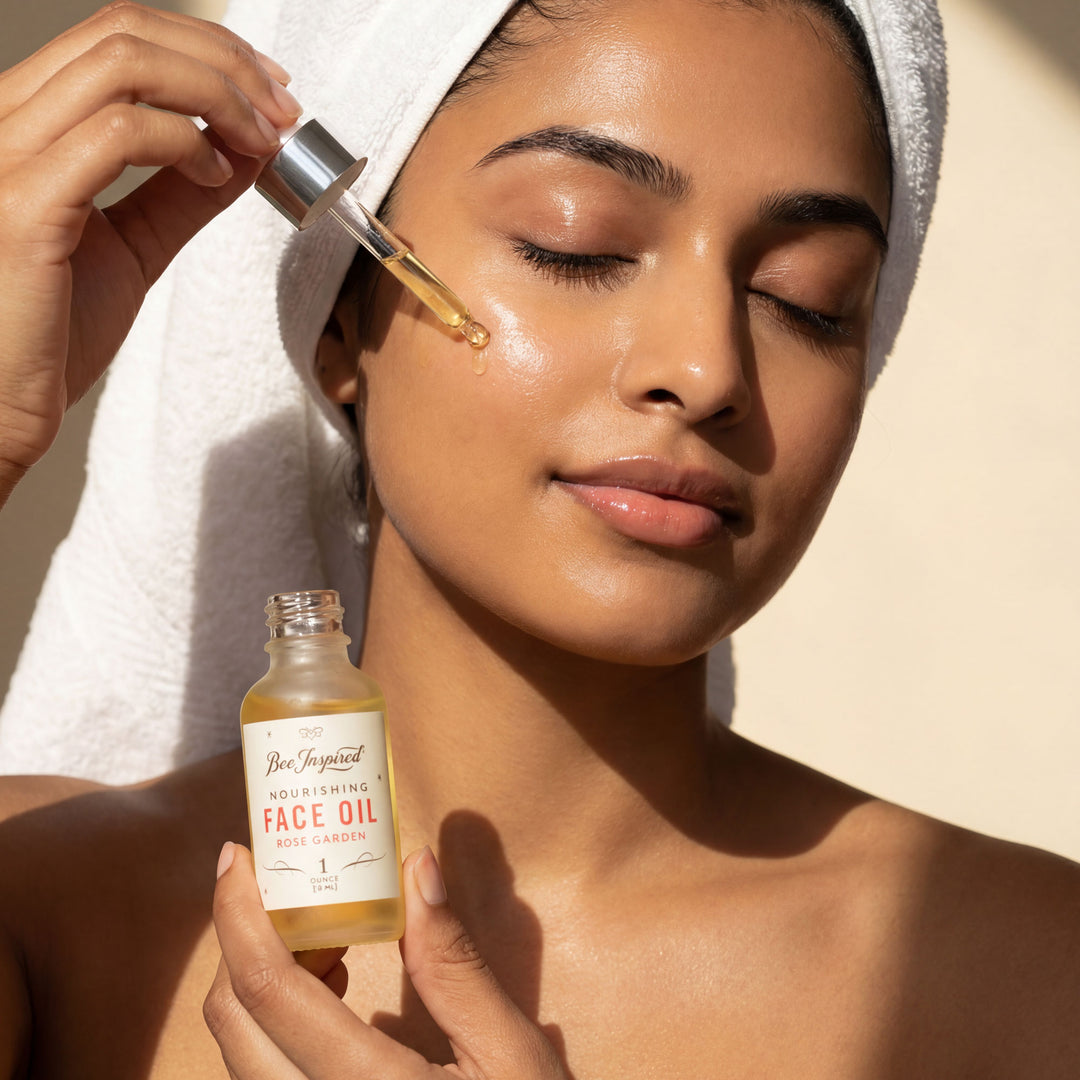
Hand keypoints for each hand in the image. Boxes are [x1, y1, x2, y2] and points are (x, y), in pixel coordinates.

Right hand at [0, 1, 299, 505]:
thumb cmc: (48, 336)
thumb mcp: (129, 248)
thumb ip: (178, 195)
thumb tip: (243, 151)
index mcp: (25, 123)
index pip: (116, 37)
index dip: (206, 50)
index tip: (271, 92)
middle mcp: (5, 121)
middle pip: (124, 32)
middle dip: (226, 62)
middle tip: (284, 109)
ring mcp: (6, 157)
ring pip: (124, 66)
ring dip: (218, 95)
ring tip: (263, 140)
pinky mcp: (23, 206)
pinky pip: (117, 136)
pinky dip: (187, 145)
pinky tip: (219, 176)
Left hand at [206, 843, 570, 1079]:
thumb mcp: (511, 1053)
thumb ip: (455, 964)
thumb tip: (416, 868)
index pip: (267, 992)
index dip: (238, 913)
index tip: (237, 855)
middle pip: (231, 1022)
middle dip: (245, 938)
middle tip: (298, 889)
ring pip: (240, 1053)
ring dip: (263, 978)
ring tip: (331, 936)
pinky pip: (264, 1076)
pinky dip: (277, 1019)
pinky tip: (334, 989)